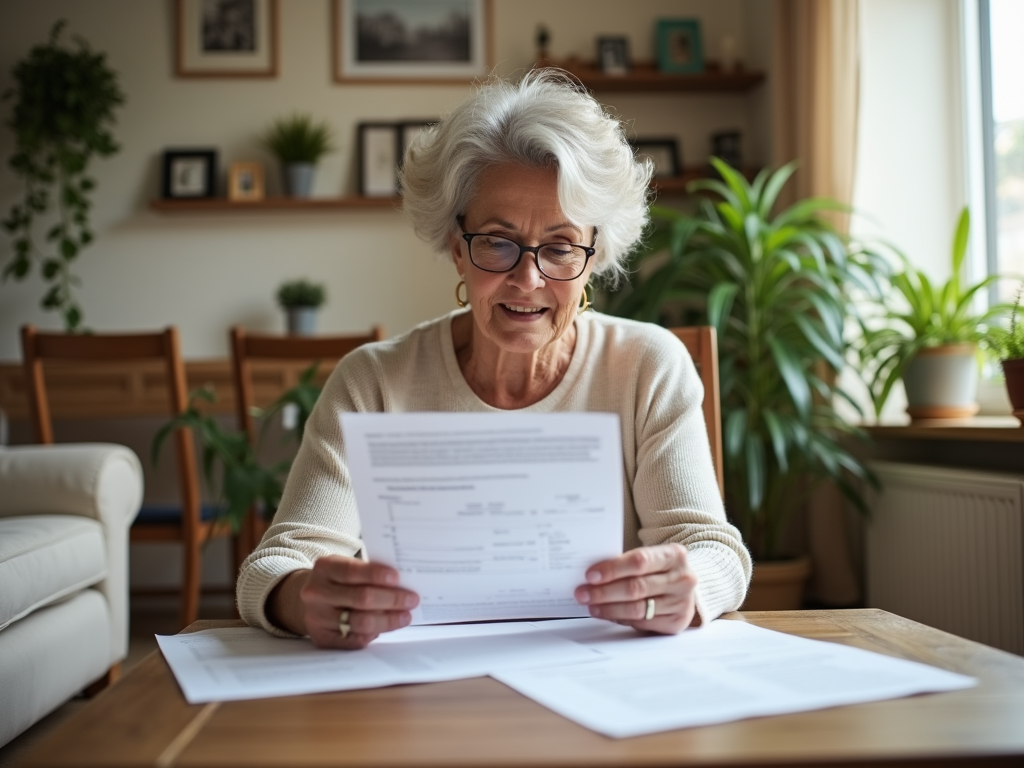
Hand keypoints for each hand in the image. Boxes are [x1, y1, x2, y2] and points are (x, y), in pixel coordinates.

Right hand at [271, 556, 419, 648]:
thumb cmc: (338, 581)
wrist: (309, 599)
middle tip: (412, 600)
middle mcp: (316, 592)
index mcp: (324, 568)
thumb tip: (402, 584)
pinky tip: (386, 627)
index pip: (352, 571)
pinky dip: (374, 634)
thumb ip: (367, 573)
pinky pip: (354, 639)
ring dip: (388, 620)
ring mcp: (317, 617)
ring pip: (360, 622)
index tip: (398, 578)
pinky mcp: (322, 638)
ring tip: (405, 616)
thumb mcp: (345, 567)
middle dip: (391, 600)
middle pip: (360, 598)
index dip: (376, 575)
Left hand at [574, 543, 698, 633]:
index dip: (612, 569)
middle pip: (636, 587)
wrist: (684, 585)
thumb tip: (593, 576)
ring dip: (609, 608)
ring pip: (637, 608)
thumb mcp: (651, 558)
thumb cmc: (659, 569)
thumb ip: (627, 564)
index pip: (639, 561)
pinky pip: (642, 622)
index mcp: (674, 555)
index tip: (590, 575)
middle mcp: (682, 579)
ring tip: (591, 605)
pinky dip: (620, 618)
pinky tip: (607, 614)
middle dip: (604, 592)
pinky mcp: (677, 622)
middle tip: (583, 593)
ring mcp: (682, 602)